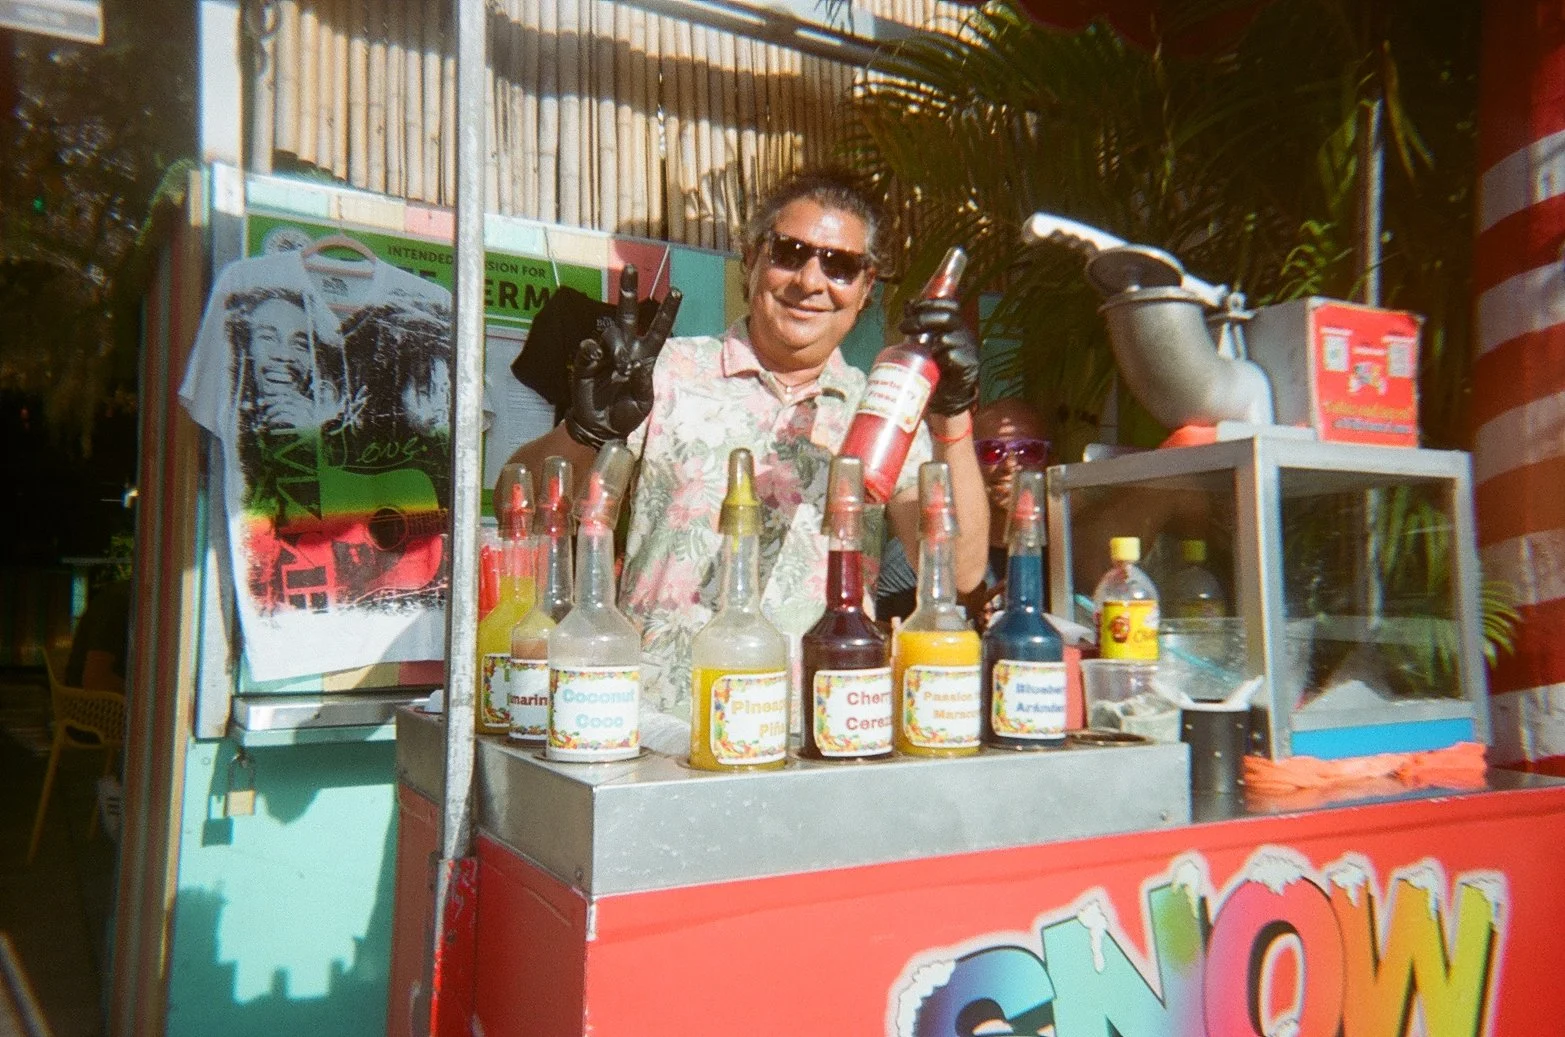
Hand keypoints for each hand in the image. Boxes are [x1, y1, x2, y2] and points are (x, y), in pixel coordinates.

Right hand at [564, 265, 681, 448]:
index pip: (658, 329)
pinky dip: (592, 349)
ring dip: (617, 345)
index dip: (667, 311)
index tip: (677, 291)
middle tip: (630, 268)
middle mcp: (625, 349)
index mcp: (644, 357)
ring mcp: (605, 353)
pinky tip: (596, 356)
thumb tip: (640, 366)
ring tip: (621, 367)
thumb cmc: (626, 414)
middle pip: (627, 313)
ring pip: (610, 332)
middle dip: (628, 290)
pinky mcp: (586, 362)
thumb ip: (644, 386)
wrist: (601, 428)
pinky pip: (589, 347)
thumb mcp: (643, 404)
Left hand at [902, 298, 977, 415]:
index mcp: (955, 326)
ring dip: (931, 345)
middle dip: (923, 319)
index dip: (932, 303)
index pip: (950, 305)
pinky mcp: (969, 365)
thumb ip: (919, 323)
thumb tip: (908, 303)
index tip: (913, 307)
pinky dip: (941, 359)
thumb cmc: (936, 366)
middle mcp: (964, 334)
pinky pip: (952, 357)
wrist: (949, 396)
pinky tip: (936, 364)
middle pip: (947, 318)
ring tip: (924, 354)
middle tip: (903, 327)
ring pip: (948, 338)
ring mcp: (968, 349)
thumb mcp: (926, 342)